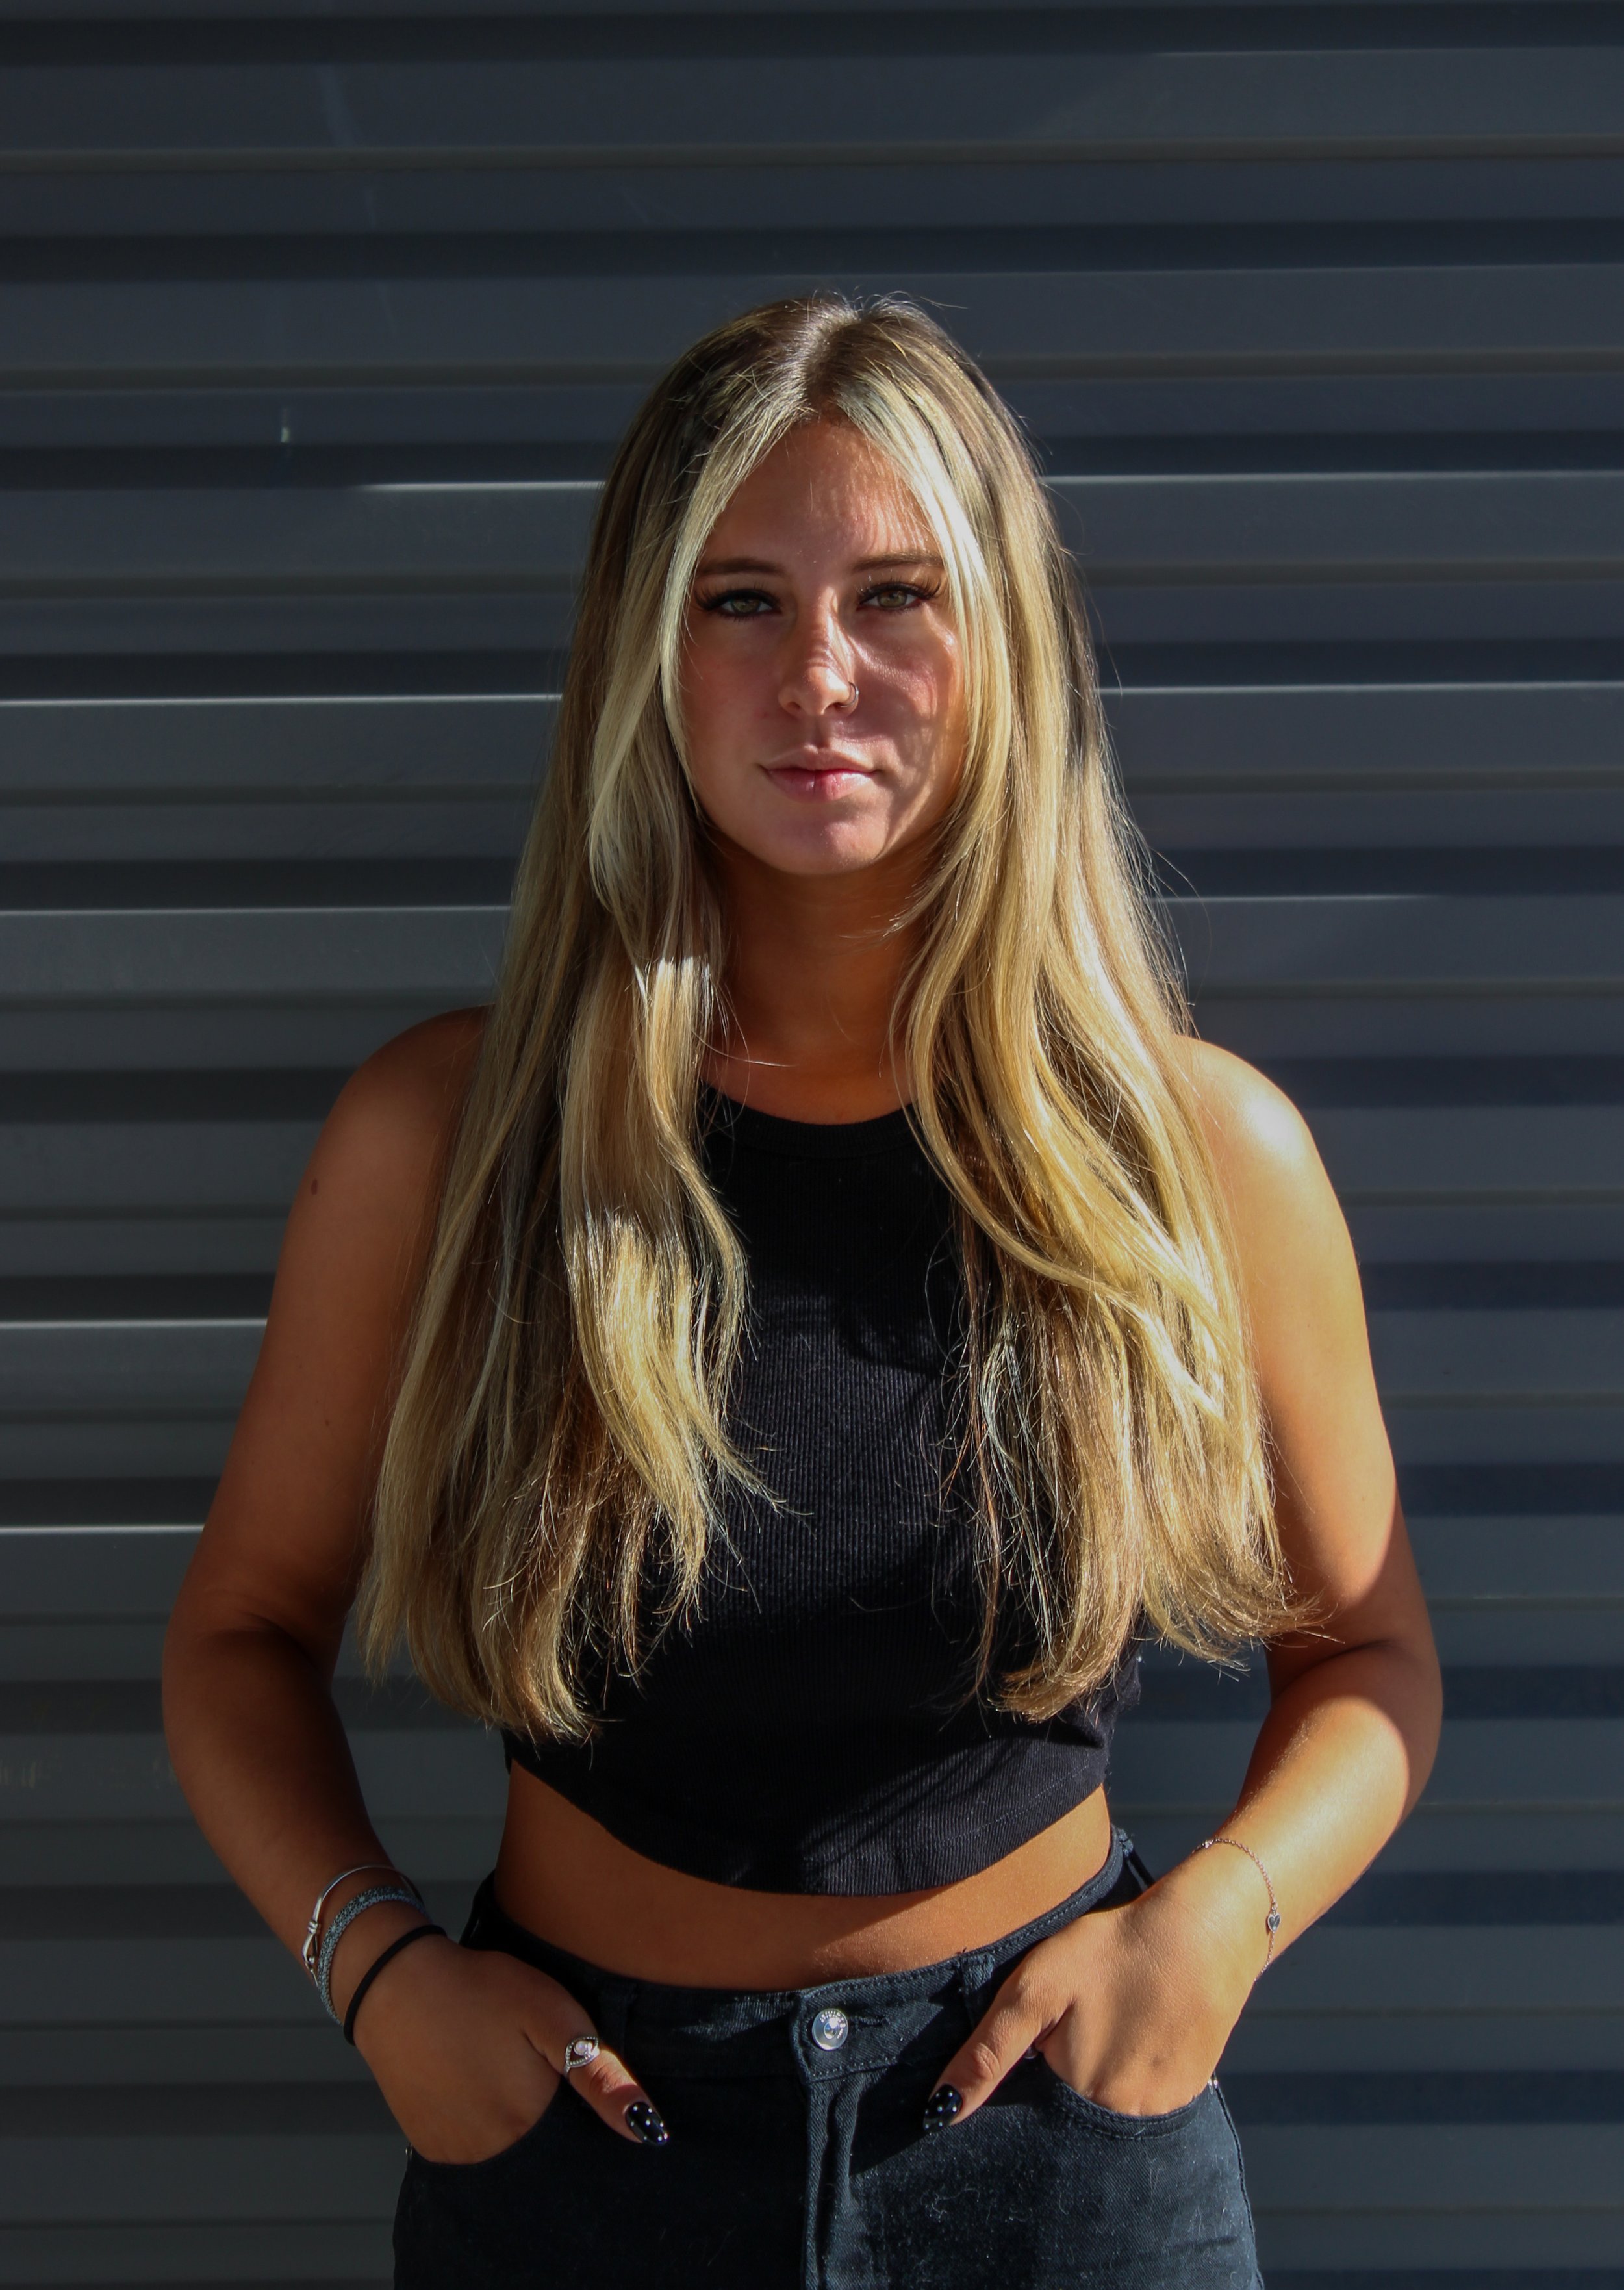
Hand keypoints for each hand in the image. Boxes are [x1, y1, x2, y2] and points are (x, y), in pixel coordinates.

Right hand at [348, 1930, 667, 2159]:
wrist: (395, 1984)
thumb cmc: (480, 1991)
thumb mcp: (552, 2015)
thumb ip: (600, 2075)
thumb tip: (649, 2132)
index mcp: (528, 2124)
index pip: (580, 2151)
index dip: (589, 2123)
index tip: (585, 2093)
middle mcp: (490, 2154)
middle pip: (545, 2159)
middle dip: (559, 2132)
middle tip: (541, 2073)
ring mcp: (455, 2155)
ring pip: (509, 2159)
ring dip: (522, 2134)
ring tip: (510, 2077)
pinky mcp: (430, 2146)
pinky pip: (474, 2154)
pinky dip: (487, 2132)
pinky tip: (484, 2090)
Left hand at [929, 1865, 1259, 2128]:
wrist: (1202, 1934)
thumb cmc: (1110, 1952)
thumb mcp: (1036, 1989)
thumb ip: (988, 2054)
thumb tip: (938, 2114)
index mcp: (1076, 2096)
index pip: (1029, 2117)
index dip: (1023, 2083)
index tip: (1036, 2043)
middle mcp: (1118, 2120)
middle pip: (1067, 2116)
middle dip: (1059, 2080)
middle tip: (1076, 2022)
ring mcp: (1157, 2112)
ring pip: (1104, 2110)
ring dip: (1095, 2079)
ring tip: (1105, 2024)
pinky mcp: (1185, 2096)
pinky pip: (1143, 2101)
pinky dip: (1131, 2073)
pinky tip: (1134, 2032)